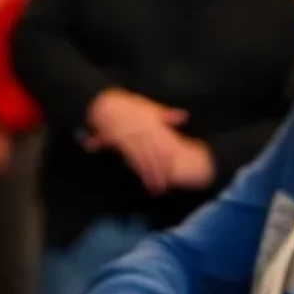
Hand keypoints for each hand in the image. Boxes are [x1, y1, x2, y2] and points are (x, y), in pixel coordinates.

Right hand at [86, 90, 212, 194]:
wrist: (108, 105)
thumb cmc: (130, 108)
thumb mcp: (150, 108)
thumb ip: (167, 114)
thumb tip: (184, 116)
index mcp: (151, 125)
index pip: (162, 145)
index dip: (167, 159)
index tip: (173, 170)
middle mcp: (142, 133)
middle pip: (153, 156)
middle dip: (160, 172)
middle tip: (165, 185)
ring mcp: (131, 139)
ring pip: (143, 160)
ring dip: (150, 175)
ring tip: (156, 188)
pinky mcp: (120, 143)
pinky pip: (131, 159)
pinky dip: (138, 170)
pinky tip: (143, 179)